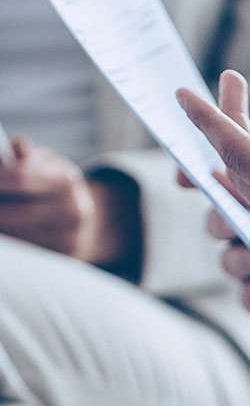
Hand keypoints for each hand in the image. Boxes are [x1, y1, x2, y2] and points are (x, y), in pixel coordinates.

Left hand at [0, 138, 138, 266]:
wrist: (85, 224)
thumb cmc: (55, 188)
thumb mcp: (47, 165)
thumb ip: (27, 156)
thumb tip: (17, 145)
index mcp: (66, 182)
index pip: (18, 176)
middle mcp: (71, 212)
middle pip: (5, 214)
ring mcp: (66, 239)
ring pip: (12, 237)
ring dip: (1, 229)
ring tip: (4, 212)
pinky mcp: (59, 260)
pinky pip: (21, 254)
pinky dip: (11, 243)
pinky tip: (10, 233)